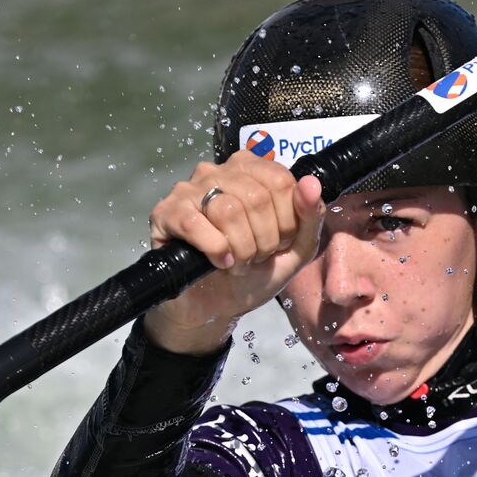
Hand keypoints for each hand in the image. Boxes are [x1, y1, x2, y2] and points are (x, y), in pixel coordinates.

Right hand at [144, 151, 325, 353]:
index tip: (278, 243)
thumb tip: (311, 183)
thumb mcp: (295, 249)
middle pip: (257, 198)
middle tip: (255, 258)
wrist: (215, 307)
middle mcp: (218, 170)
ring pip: (228, 210)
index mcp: (251, 169)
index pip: (281, 181)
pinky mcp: (165, 213)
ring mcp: (188, 189)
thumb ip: (311, 216)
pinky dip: (215, 249)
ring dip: (240, 248)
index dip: (287, 221)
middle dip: (264, 240)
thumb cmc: (253, 273)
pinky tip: (219, 262)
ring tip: (237, 262)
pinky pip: (195, 224)